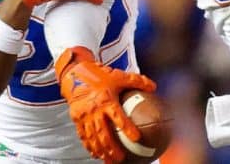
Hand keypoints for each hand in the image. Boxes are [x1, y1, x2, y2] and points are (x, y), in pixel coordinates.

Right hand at [56, 46, 156, 162]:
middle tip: (120, 157)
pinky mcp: (76, 118)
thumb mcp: (118, 76)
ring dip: (101, 150)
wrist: (75, 73)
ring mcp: (84, 115)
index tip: (137, 138)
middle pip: (103, 133)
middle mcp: (94, 109)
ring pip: (93, 137)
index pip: (118, 116)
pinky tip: (95, 154)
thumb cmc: (100, 75)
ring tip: (109, 159)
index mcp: (106, 99)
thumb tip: (154, 86)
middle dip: (112, 147)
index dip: (127, 127)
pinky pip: (83, 135)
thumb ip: (136, 81)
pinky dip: (89, 146)